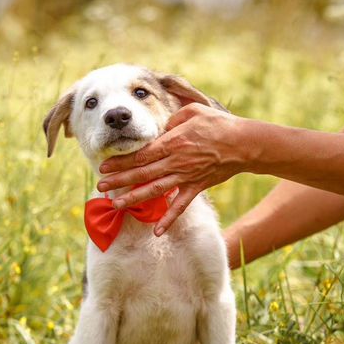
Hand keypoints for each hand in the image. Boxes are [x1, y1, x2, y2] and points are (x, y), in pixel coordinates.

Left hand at [97, 103, 247, 234]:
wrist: (243, 144)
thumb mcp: (193, 111)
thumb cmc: (219, 124)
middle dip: (119, 180)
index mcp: (173, 142)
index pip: (140, 155)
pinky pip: (180, 206)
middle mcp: (176, 162)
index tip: (104, 166)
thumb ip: (173, 120)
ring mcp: (186, 177)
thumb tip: (161, 128)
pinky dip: (169, 219)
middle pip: (142, 173)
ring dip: (134, 198)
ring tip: (116, 204)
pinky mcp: (197, 187)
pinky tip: (157, 231)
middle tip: (100, 186)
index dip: (121, 162)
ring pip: (155, 190)